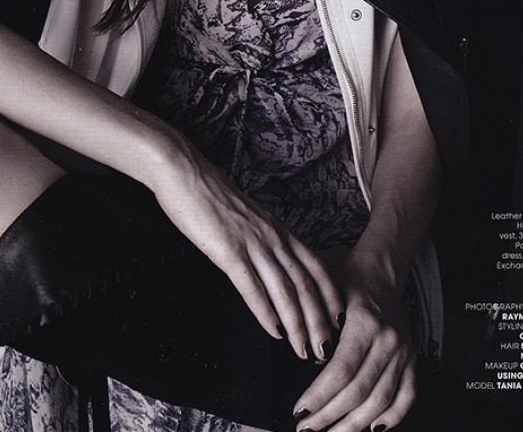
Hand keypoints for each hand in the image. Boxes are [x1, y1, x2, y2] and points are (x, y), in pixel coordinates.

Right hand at [149, 134, 343, 361]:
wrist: (184, 173)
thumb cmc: (209, 194)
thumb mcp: (246, 217)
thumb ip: (260, 237)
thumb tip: (268, 260)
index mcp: (277, 228)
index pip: (315, 266)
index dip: (329, 295)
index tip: (338, 321)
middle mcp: (272, 236)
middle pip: (305, 284)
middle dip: (319, 320)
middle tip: (326, 350)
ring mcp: (252, 243)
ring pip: (284, 290)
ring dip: (297, 324)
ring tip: (304, 350)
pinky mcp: (228, 251)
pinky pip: (252, 287)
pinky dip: (265, 313)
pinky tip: (273, 332)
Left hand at [292, 265, 415, 431]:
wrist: (381, 273)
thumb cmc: (348, 281)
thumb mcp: (326, 292)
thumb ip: (317, 323)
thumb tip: (308, 358)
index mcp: (365, 323)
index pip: (341, 370)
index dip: (319, 395)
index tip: (299, 410)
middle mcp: (388, 340)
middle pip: (358, 391)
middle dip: (329, 416)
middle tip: (306, 430)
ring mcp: (403, 353)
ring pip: (381, 401)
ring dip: (354, 425)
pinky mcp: (412, 360)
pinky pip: (407, 397)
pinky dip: (392, 418)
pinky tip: (372, 429)